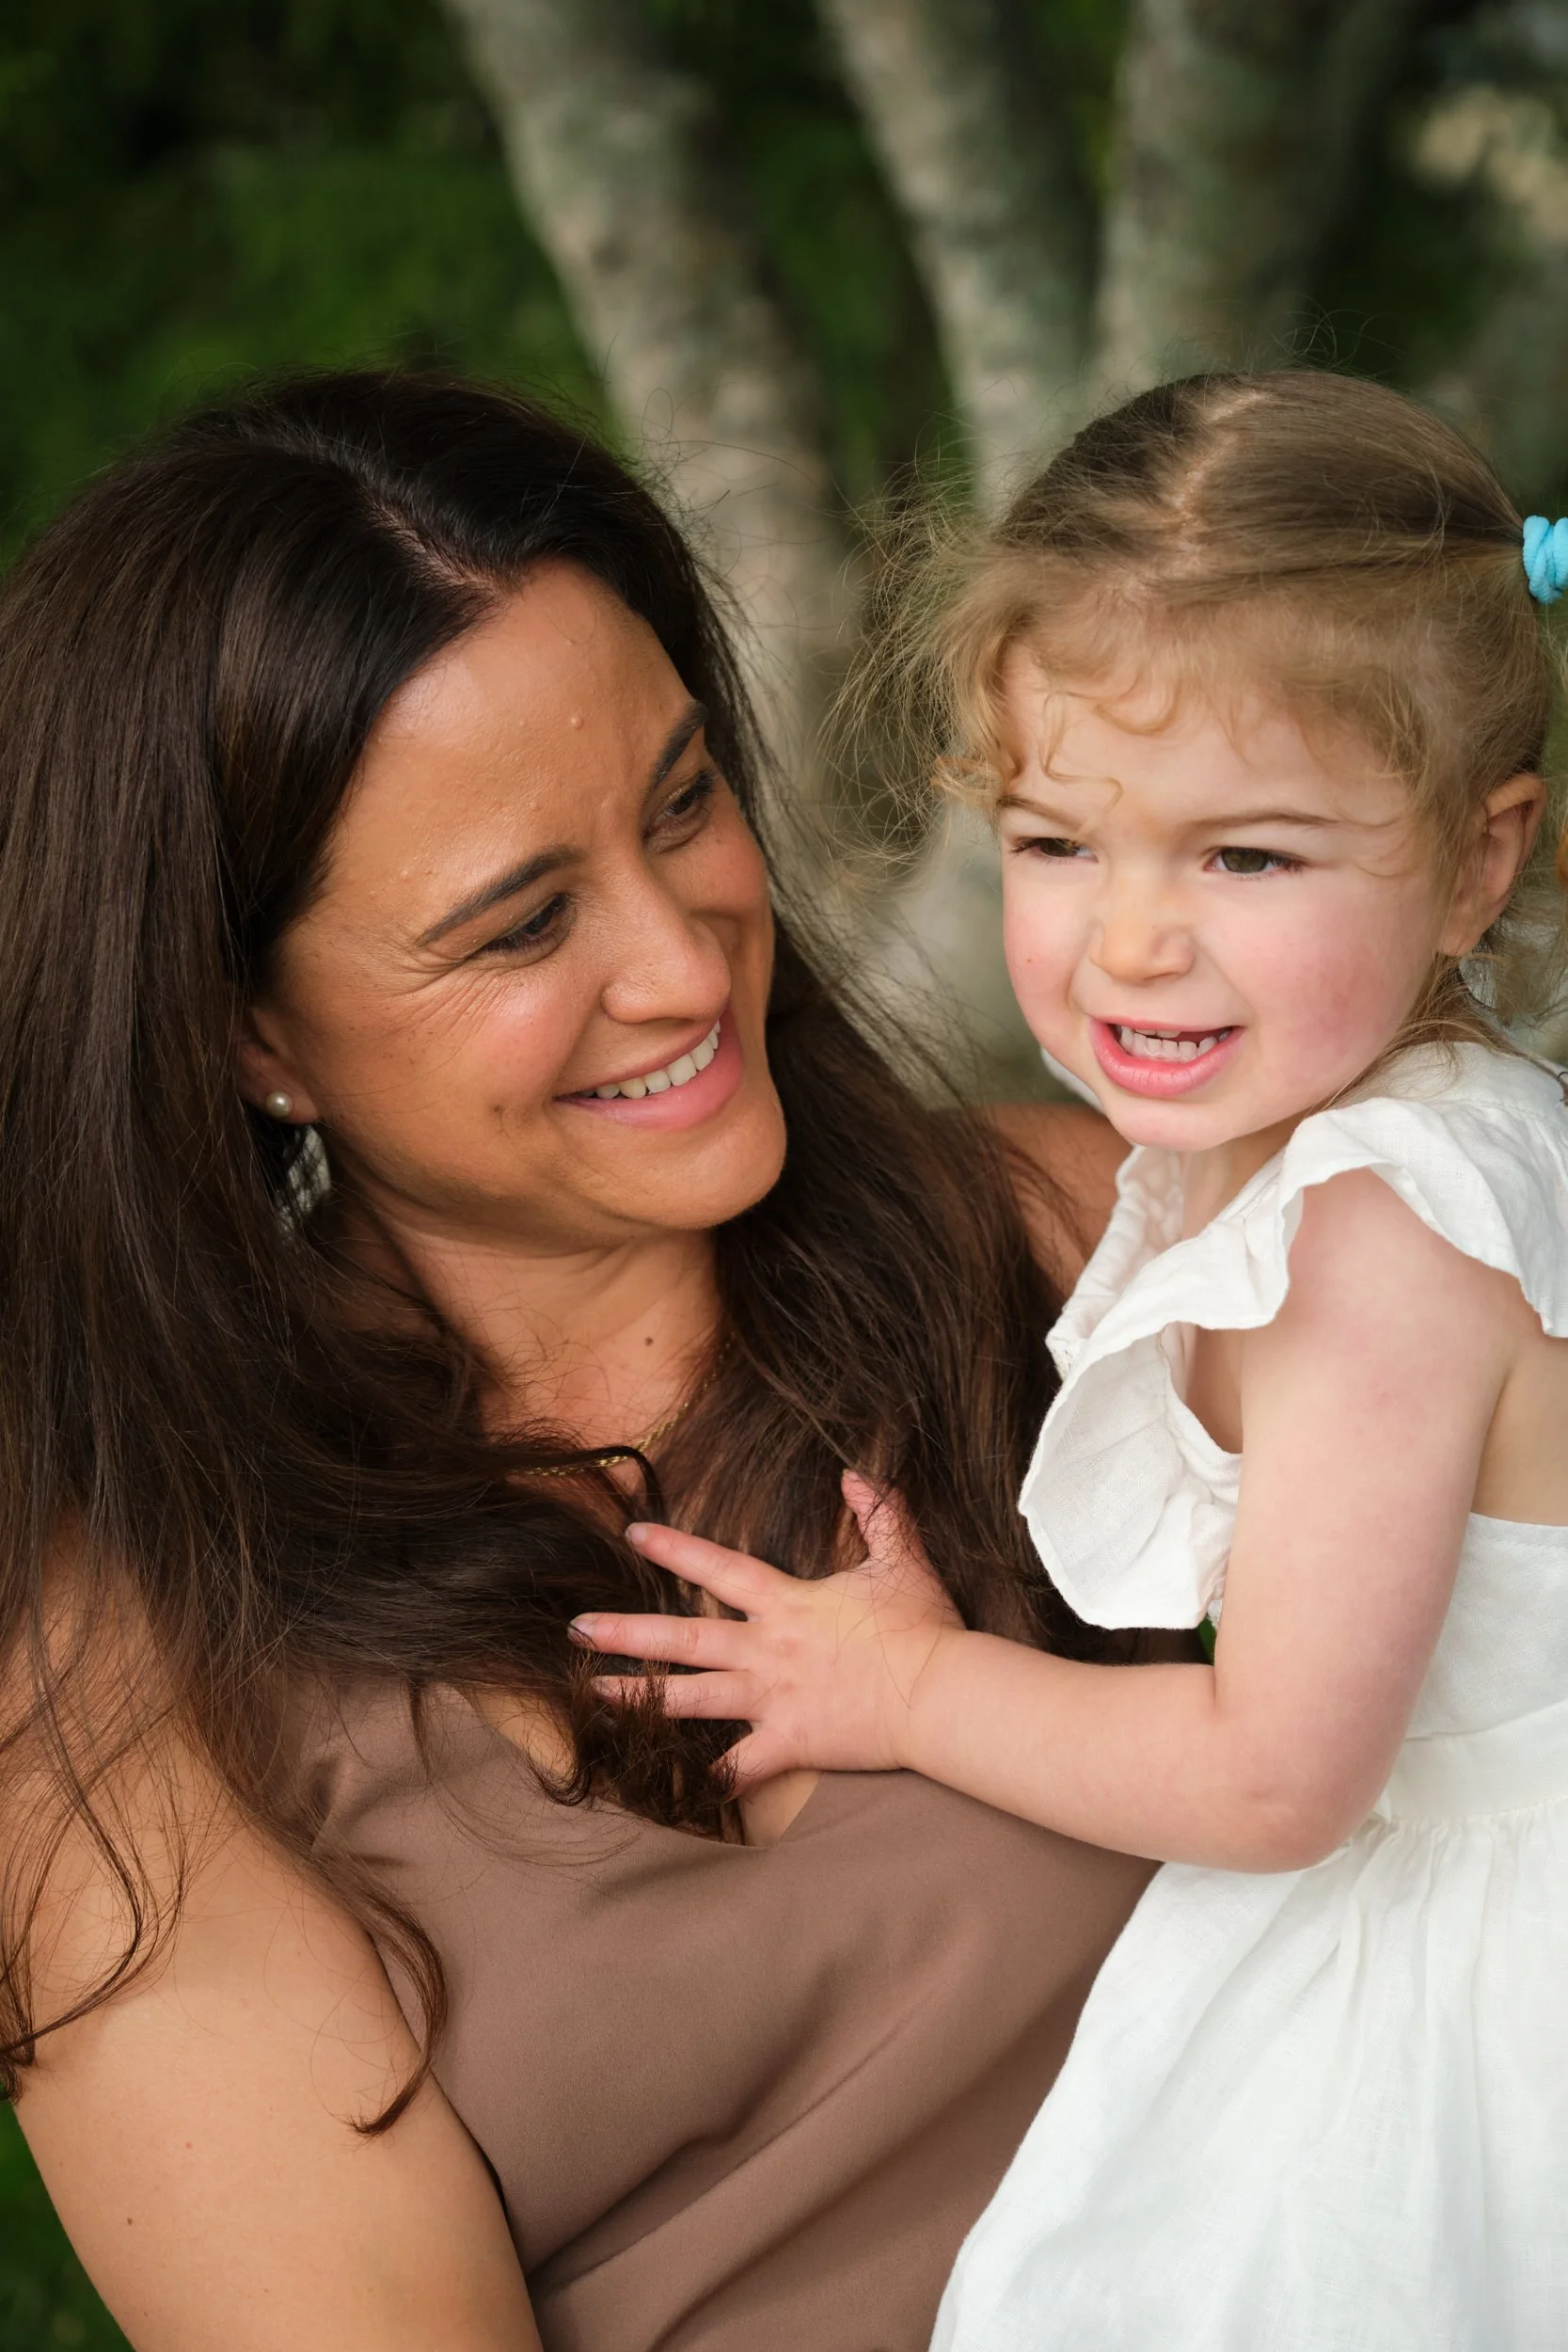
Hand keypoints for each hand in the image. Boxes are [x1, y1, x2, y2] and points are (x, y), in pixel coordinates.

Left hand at [569, 1472, 963, 1790]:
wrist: (941, 1692)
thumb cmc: (923, 1627)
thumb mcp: (903, 1558)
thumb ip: (878, 1511)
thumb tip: (854, 1474)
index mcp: (788, 1603)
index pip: (719, 1567)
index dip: (675, 1549)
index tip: (634, 1536)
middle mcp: (768, 1649)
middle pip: (685, 1638)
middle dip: (626, 1632)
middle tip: (575, 1628)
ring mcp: (774, 1698)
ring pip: (692, 1699)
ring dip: (639, 1697)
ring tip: (591, 1695)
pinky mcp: (791, 1743)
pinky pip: (741, 1769)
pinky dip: (710, 1782)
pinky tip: (673, 1791)